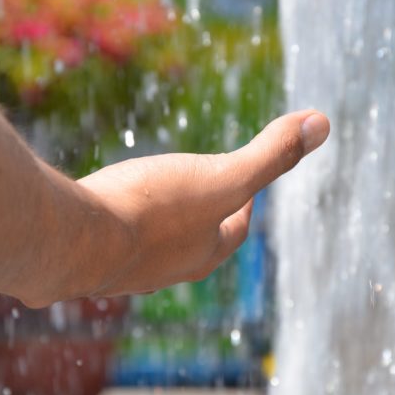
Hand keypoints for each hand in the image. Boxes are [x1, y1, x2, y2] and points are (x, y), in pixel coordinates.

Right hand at [74, 110, 328, 297]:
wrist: (72, 241)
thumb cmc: (151, 209)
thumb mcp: (221, 177)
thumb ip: (269, 155)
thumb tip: (322, 123)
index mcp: (204, 252)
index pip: (235, 230)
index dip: (244, 208)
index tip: (245, 189)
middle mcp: (169, 270)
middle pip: (197, 243)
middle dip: (204, 219)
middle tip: (204, 196)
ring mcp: (126, 271)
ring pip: (152, 247)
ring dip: (160, 227)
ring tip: (155, 204)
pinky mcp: (88, 264)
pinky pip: (111, 243)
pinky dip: (117, 228)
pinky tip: (103, 216)